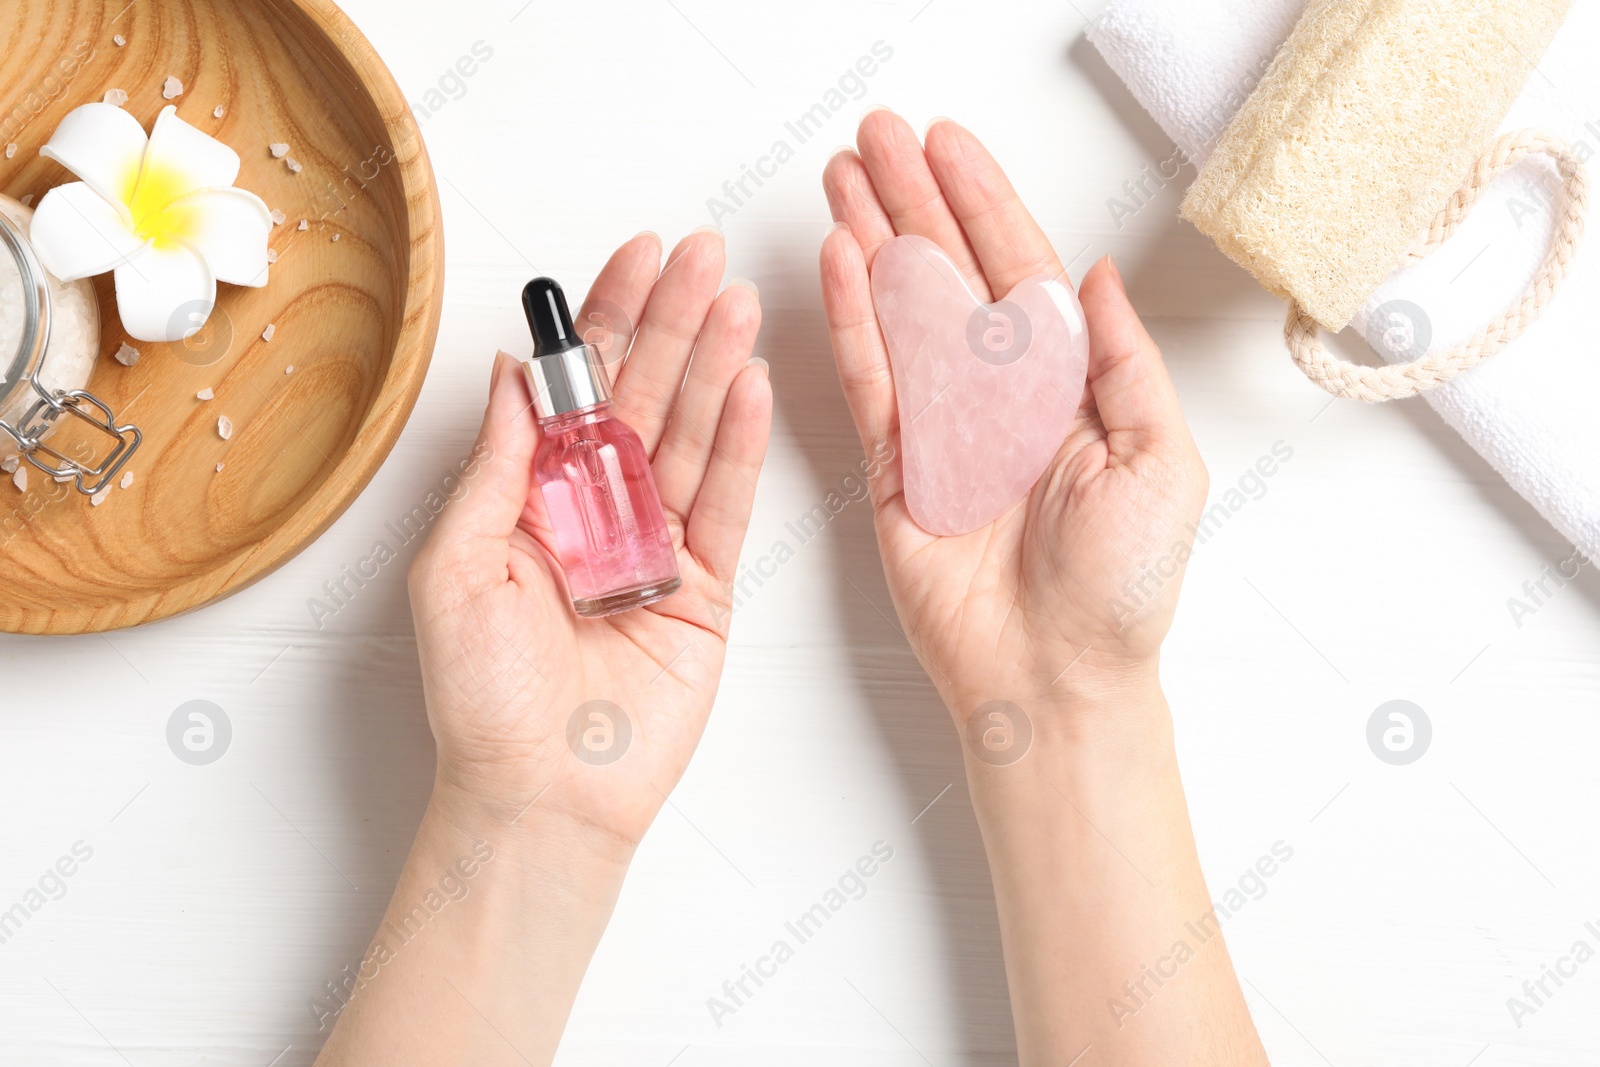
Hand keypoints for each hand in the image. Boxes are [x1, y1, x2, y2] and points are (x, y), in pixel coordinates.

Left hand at [408, 229, 769, 849]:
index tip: (633, 257)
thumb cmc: (481, 698)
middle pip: (642, 397)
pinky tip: (750, 385)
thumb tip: (511, 372)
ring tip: (735, 302)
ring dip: (714, 365)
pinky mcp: (707, 587)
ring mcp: (657, 545)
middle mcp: (598, 510)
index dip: (604, 321)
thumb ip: (497, 465)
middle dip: (671, 322)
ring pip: (690, 437)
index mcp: (532, 497)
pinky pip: (727, 504)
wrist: (542, 796)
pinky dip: (740, 444)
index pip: (576, 390)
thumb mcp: (459, 562)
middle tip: (702, 256)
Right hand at [820, 112, 1207, 726]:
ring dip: (872, 241)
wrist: (1056, 677)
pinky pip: (871, 379)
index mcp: (1067, 385)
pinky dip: (853, 319)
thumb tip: (1098, 275)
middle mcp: (1001, 395)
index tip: (947, 147)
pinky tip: (839, 262)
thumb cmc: (1122, 589)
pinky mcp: (894, 469)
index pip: (1019, 270)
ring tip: (842, 177)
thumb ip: (1123, 363)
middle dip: (913, 200)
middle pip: (950, 273)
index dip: (983, 203)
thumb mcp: (1160, 462)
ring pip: (902, 312)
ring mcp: (944, 427)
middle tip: (875, 137)